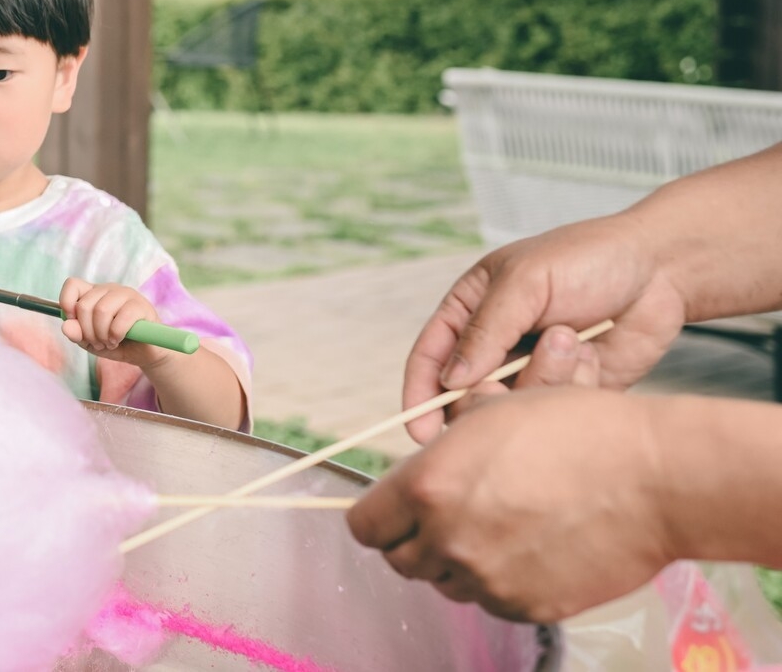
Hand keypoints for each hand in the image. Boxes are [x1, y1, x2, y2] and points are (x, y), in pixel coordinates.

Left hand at [59, 279, 170, 368]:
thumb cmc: (116, 343)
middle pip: (84, 305)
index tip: (72, 321)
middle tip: (97, 342)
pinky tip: (119, 340)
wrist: (146, 353)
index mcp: (94, 293)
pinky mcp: (142, 306)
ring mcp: (126, 294)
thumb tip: (66, 326)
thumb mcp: (91, 342)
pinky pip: (121, 319)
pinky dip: (115, 335)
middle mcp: (109, 289)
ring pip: (101, 310)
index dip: (66, 302)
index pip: (72, 284)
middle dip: (87, 331)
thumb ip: (77, 334)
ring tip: (109, 342)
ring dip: (101, 334)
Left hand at [348, 387, 677, 623]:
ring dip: (459, 562)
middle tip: (448, 519)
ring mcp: (489, 578)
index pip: (365, 525)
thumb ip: (444, 446)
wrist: (655, 477)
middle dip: (415, 540)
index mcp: (428, 486)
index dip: (378, 518)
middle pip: (401, 560)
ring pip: (446, 583)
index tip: (393, 513)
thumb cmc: (578, 431)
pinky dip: (501, 583)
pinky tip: (531, 551)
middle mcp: (449, 538)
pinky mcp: (528, 607)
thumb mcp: (493, 413)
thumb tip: (424, 457)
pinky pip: (492, 602)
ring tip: (499, 529)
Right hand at [404, 213, 685, 441]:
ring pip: (514, 408)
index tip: (420, 430)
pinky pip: (556, 413)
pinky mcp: (571, 393)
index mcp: (471, 312)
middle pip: (468, 395)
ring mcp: (534, 371)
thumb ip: (485, 331)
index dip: (420, 395)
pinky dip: (573, 388)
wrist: (662, 270)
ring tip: (572, 341)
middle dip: (487, 394)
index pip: (431, 358)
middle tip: (509, 384)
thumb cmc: (587, 259)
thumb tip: (450, 381)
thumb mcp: (525, 282)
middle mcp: (497, 346)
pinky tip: (593, 353)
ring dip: (542, 379)